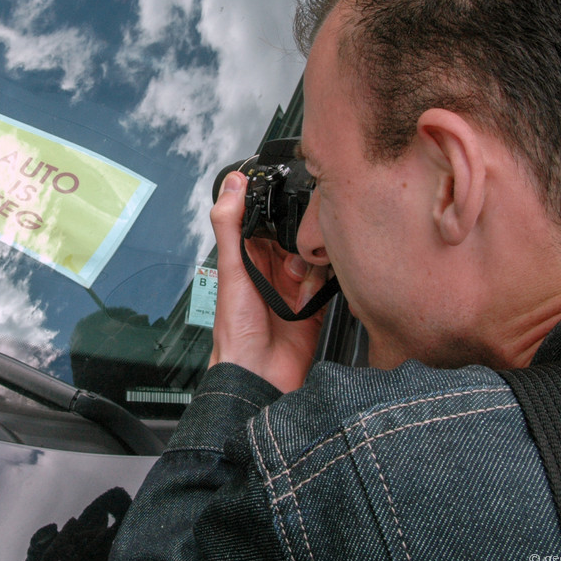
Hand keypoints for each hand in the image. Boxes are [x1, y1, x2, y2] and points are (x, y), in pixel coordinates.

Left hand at [207, 171, 328, 392]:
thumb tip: (232, 183)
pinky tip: (312, 299)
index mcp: (248, 256)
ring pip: (317, 257)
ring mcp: (295, 287)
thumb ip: (230, 224)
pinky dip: (326, 287)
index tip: (292, 202)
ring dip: (314, 268)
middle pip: (299, 236)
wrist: (260, 377)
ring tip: (300, 286)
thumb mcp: (231, 269)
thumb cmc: (236, 331)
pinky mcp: (314, 305)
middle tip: (294, 258)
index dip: (281, 210)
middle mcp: (272, 269)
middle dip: (303, 241)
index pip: (269, 219)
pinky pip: (330, 283)